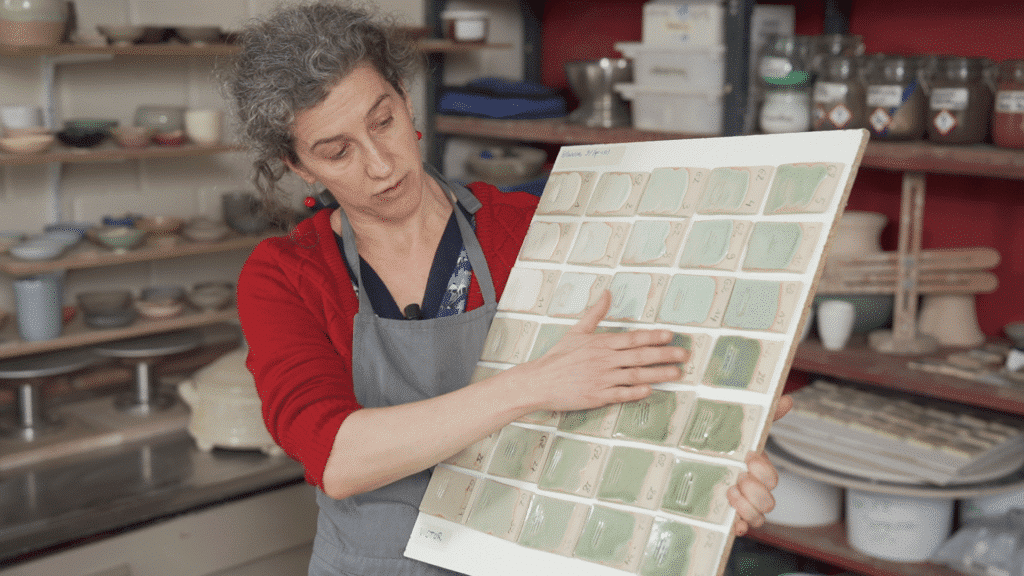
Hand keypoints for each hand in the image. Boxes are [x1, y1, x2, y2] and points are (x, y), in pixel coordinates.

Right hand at [508, 291, 689, 413]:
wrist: (539, 381)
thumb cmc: (558, 357)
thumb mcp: (577, 331)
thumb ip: (595, 313)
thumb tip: (607, 293)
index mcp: (601, 343)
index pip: (633, 338)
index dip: (653, 337)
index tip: (671, 336)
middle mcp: (604, 360)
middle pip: (640, 356)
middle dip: (665, 355)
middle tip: (684, 355)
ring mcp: (601, 379)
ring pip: (635, 375)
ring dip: (658, 374)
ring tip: (676, 374)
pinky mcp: (596, 396)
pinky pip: (620, 394)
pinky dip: (635, 393)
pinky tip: (650, 391)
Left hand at [727, 396, 792, 535]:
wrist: (700, 461)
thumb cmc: (728, 450)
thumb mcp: (742, 431)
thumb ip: (765, 417)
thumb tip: (787, 399)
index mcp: (759, 472)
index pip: (772, 477)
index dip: (763, 470)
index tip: (748, 456)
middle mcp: (755, 492)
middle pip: (769, 501)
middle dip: (754, 489)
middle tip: (738, 476)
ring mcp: (743, 507)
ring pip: (759, 517)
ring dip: (746, 506)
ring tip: (730, 491)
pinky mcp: (730, 518)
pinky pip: (742, 529)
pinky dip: (739, 527)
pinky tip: (732, 523)